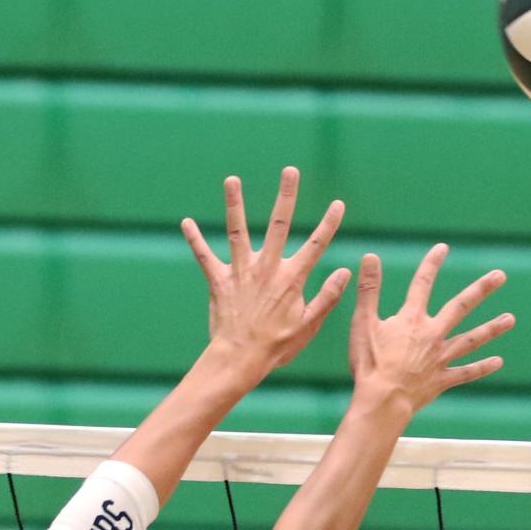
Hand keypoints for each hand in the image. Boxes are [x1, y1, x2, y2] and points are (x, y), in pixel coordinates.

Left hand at [181, 168, 351, 374]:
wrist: (240, 358)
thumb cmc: (277, 346)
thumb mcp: (309, 325)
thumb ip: (327, 297)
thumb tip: (345, 272)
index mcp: (291, 279)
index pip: (315, 245)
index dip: (328, 224)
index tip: (338, 204)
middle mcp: (266, 268)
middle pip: (278, 225)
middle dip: (286, 196)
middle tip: (290, 171)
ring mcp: (241, 272)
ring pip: (237, 231)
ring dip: (235, 204)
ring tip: (232, 180)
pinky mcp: (219, 281)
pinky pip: (204, 256)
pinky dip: (195, 239)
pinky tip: (186, 222)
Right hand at [346, 244, 514, 417]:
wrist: (382, 401)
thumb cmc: (369, 363)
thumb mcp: (363, 323)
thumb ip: (369, 290)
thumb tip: (371, 256)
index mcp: (411, 319)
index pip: (423, 283)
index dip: (432, 263)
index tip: (443, 248)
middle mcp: (432, 334)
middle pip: (460, 306)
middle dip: (481, 289)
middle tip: (500, 276)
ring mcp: (440, 358)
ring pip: (472, 339)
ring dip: (492, 328)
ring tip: (511, 319)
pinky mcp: (442, 380)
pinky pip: (467, 372)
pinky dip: (482, 367)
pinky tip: (499, 361)